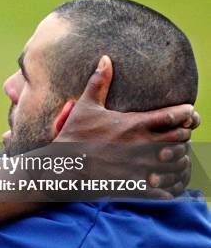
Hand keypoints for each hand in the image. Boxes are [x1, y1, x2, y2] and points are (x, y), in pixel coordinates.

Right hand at [55, 55, 196, 198]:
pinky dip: (169, 185)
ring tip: (172, 155)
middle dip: (183, 136)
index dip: (185, 114)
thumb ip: (99, 82)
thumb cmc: (73, 135)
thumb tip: (105, 58)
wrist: (61, 167)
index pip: (173, 117)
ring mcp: (139, 167)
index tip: (186, 113)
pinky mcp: (135, 186)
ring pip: (176, 163)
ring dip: (178, 159)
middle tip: (177, 134)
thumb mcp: (85, 106)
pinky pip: (165, 189)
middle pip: (180, 139)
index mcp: (133, 125)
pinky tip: (161, 179)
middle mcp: (141, 146)